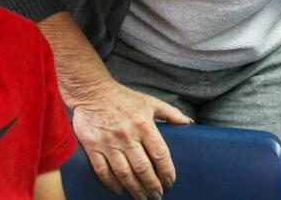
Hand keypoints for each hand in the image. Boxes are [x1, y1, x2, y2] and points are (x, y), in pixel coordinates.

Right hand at [70, 81, 192, 199]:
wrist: (92, 91)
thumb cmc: (124, 97)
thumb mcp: (150, 101)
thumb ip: (171, 113)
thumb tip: (188, 123)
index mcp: (144, 124)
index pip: (160, 154)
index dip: (166, 171)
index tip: (170, 182)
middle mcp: (127, 135)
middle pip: (143, 168)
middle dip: (152, 185)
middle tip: (157, 195)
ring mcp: (109, 142)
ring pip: (124, 173)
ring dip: (135, 189)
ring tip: (142, 197)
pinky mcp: (92, 146)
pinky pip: (103, 171)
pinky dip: (112, 184)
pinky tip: (120, 190)